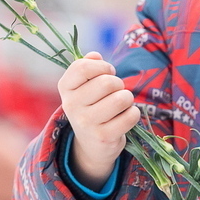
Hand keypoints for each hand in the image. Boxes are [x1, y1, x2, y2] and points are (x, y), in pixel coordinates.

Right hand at [58, 51, 140, 189]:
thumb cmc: (91, 106)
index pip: (83, 67)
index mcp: (65, 87)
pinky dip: (133, 113)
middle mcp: (71, 105)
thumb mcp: (83, 86)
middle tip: (116, 92)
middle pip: (107, 82)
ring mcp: (86, 123)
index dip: (103, 66)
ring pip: (121, 99)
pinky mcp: (104, 136)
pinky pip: (130, 116)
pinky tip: (125, 116)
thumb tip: (95, 55)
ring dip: (127, 98)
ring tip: (121, 104)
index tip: (108, 72)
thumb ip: (88, 66)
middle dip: (118, 84)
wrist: (91, 144)